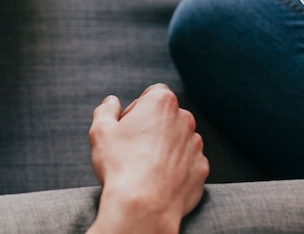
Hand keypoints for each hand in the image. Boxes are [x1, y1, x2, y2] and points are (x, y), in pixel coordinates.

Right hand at [87, 84, 208, 233]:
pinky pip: (189, 163)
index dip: (137, 110)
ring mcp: (196, 143)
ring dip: (167, 149)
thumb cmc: (120, 166)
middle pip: (167, 117)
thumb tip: (111, 102)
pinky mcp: (202, 167)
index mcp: (162, 101)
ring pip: (179, 140)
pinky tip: (160, 182)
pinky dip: (177, 169)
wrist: (143, 207)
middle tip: (133, 150)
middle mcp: (184, 117)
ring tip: (146, 169)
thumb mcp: (101, 132)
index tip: (126, 128)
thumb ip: (106, 110)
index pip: (152, 95)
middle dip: (153, 128)